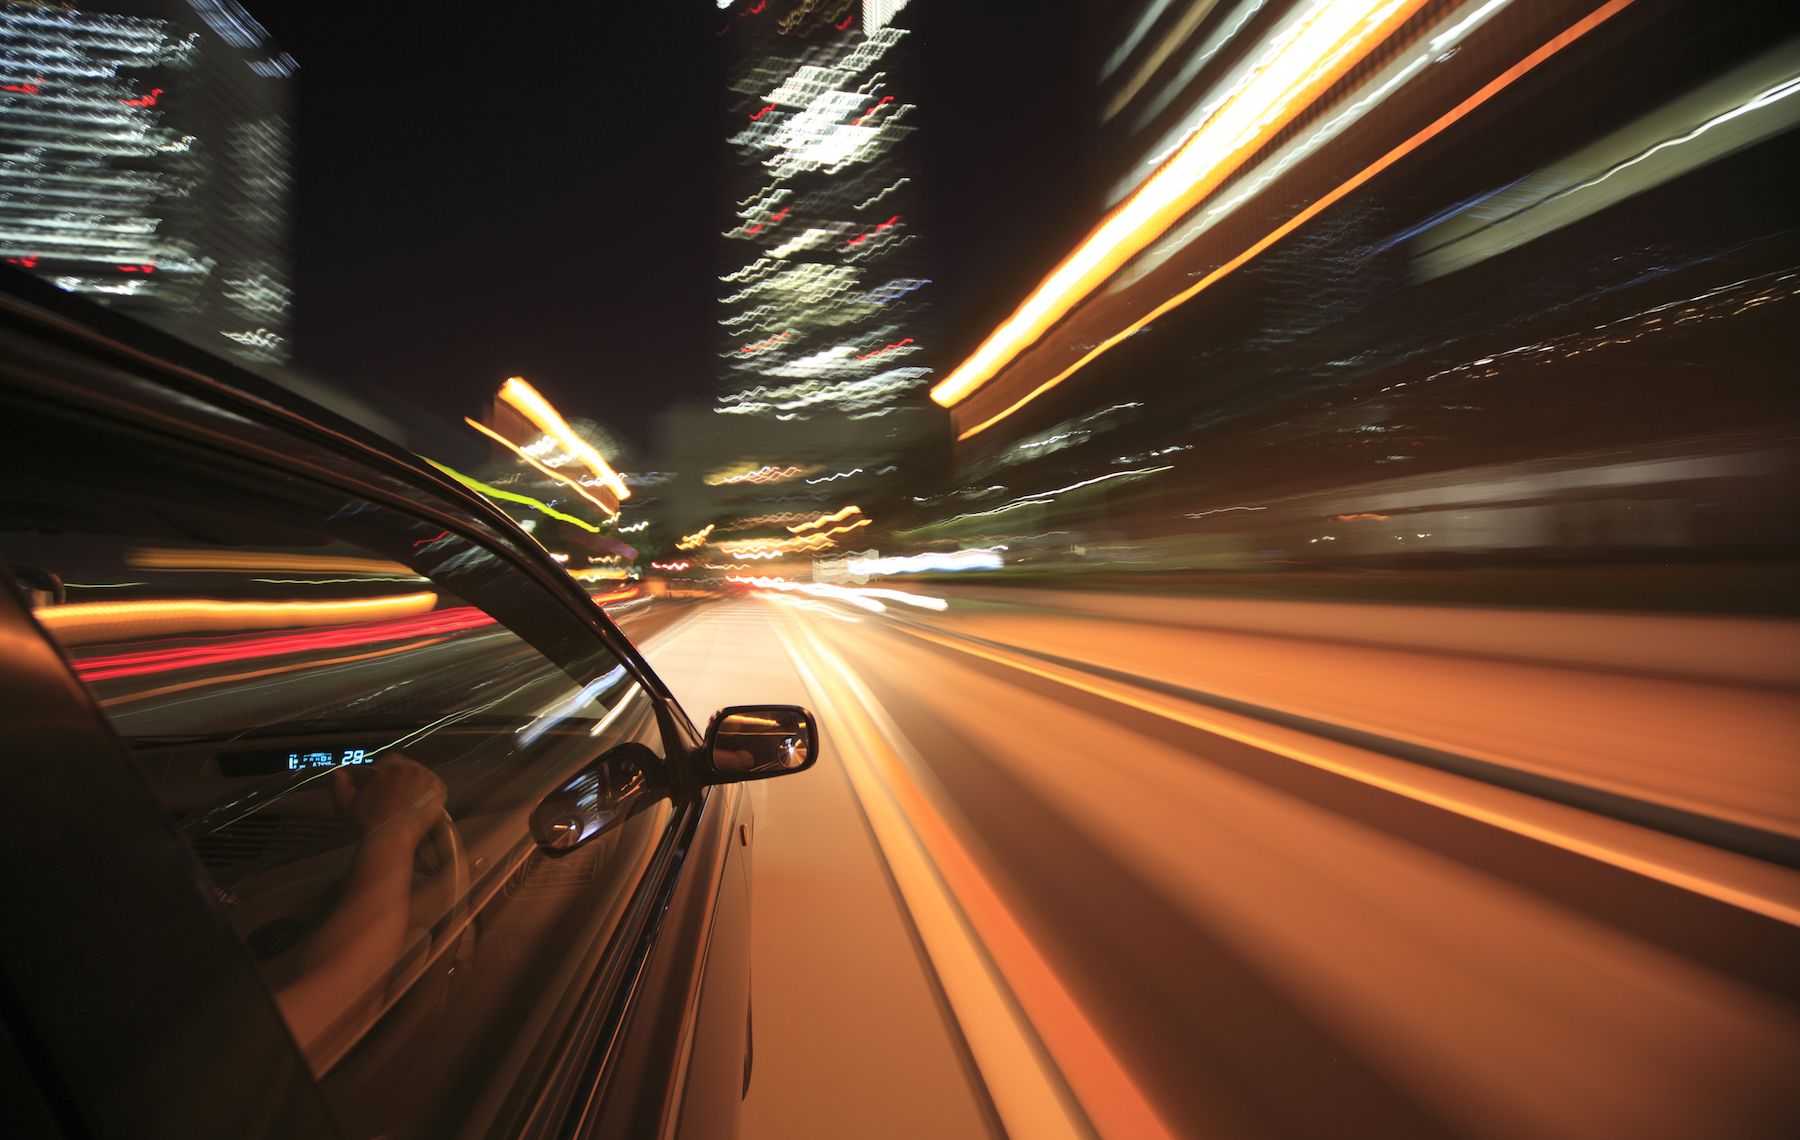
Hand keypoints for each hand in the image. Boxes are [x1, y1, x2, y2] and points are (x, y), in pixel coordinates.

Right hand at [330, 755, 444, 846]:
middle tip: (402, 798)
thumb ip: (339, 785)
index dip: (392, 774)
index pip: (393, 761)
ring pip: (424, 777)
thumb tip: (338, 772)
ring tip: (412, 804)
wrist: (390, 838)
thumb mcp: (346, 804)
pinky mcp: (438, 789)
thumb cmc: (368, 823)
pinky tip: (423, 806)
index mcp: (388, 766)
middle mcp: (408, 768)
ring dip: (420, 786)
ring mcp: (425, 778)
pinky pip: (437, 787)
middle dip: (406, 780)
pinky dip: (432, 795)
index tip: (391, 786)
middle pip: (410, 768)